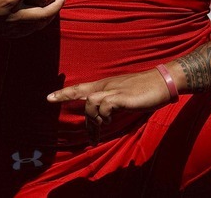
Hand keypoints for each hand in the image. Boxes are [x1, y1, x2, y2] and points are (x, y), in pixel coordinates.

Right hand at [0, 0, 64, 36]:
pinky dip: (33, 26)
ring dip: (47, 18)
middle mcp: (12, 15)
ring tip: (53, 11)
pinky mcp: (3, 33)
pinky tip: (35, 20)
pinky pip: (24, 32)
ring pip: (35, 26)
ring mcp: (9, 27)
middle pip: (42, 14)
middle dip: (55, 7)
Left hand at [47, 68, 173, 142]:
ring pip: (91, 103)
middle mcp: (106, 85)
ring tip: (104, 129)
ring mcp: (113, 90)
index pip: (80, 88)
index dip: (64, 93)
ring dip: (95, 119)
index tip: (48, 98)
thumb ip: (111, 105)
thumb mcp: (123, 97)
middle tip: (78, 125)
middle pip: (82, 95)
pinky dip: (104, 116)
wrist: (162, 82)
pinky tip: (111, 121)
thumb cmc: (144, 91)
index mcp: (105, 85)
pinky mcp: (122, 97)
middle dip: (75, 109)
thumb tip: (102, 119)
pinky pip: (105, 106)